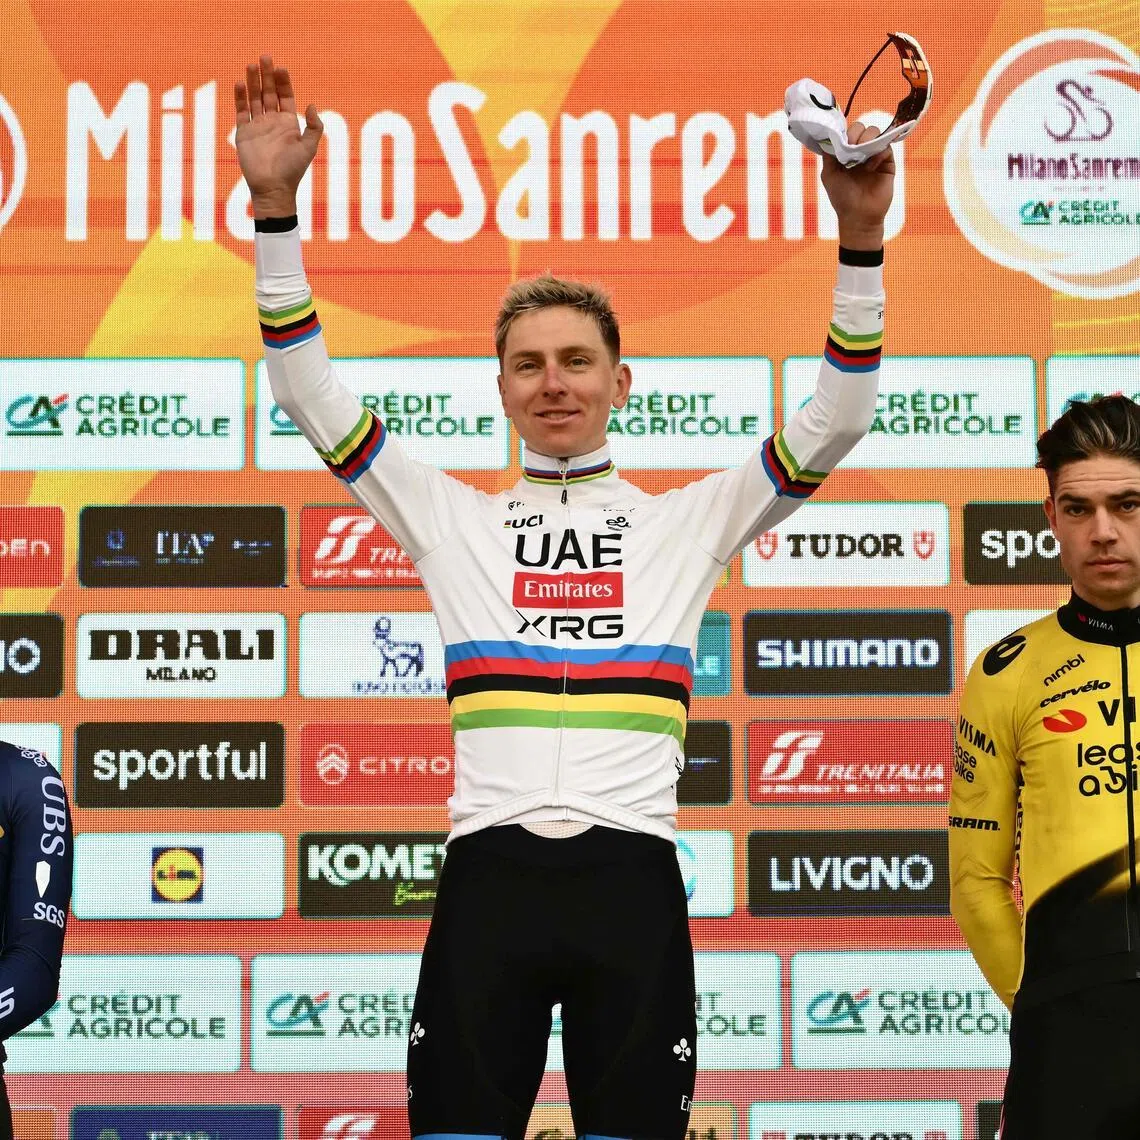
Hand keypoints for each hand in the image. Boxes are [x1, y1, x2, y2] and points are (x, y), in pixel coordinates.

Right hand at [233, 55, 322, 218]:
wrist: (273, 188)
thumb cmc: (293, 170)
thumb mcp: (309, 148)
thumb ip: (314, 127)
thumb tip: (312, 105)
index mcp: (289, 123)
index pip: (285, 96)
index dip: (284, 82)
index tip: (281, 68)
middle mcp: (273, 122)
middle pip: (269, 92)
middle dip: (267, 75)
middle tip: (265, 57)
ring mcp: (258, 126)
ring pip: (254, 98)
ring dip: (252, 81)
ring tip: (251, 65)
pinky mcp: (244, 132)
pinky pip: (241, 111)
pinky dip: (240, 97)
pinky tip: (239, 84)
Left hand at [820, 123, 894, 249]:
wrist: (858, 217)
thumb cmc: (842, 198)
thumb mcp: (829, 175)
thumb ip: (829, 155)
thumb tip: (830, 136)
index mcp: (847, 152)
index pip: (848, 132)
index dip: (846, 132)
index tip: (842, 140)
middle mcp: (861, 151)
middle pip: (862, 128)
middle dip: (856, 133)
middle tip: (852, 144)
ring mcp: (875, 155)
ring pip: (876, 133)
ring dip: (867, 138)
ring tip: (861, 154)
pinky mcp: (887, 162)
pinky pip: (886, 147)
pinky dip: (878, 152)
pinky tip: (871, 166)